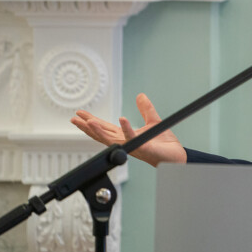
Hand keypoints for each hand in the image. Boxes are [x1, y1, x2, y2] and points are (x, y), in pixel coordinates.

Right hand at [71, 93, 186, 166]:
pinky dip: (127, 128)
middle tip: (74, 119)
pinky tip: (121, 119)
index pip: (105, 128)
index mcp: (126, 136)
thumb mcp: (153, 121)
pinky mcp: (143, 147)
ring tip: (88, 122)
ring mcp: (133, 146)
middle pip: (102, 134)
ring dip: (99, 130)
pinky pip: (133, 138)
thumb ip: (146, 109)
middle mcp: (126, 142)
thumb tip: (140, 96)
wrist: (176, 155)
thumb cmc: (164, 143)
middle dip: (88, 127)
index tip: (80, 114)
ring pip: (112, 138)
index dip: (92, 121)